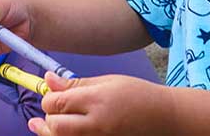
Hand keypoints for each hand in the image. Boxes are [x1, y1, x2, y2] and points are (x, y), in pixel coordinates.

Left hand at [28, 73, 171, 135]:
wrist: (163, 118)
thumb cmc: (138, 95)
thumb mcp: (107, 81)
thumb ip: (75, 83)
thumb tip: (49, 80)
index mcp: (97, 100)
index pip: (57, 102)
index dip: (48, 98)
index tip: (51, 93)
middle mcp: (96, 124)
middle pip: (55, 125)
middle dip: (48, 116)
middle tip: (52, 109)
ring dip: (51, 131)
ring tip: (45, 123)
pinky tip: (65, 132)